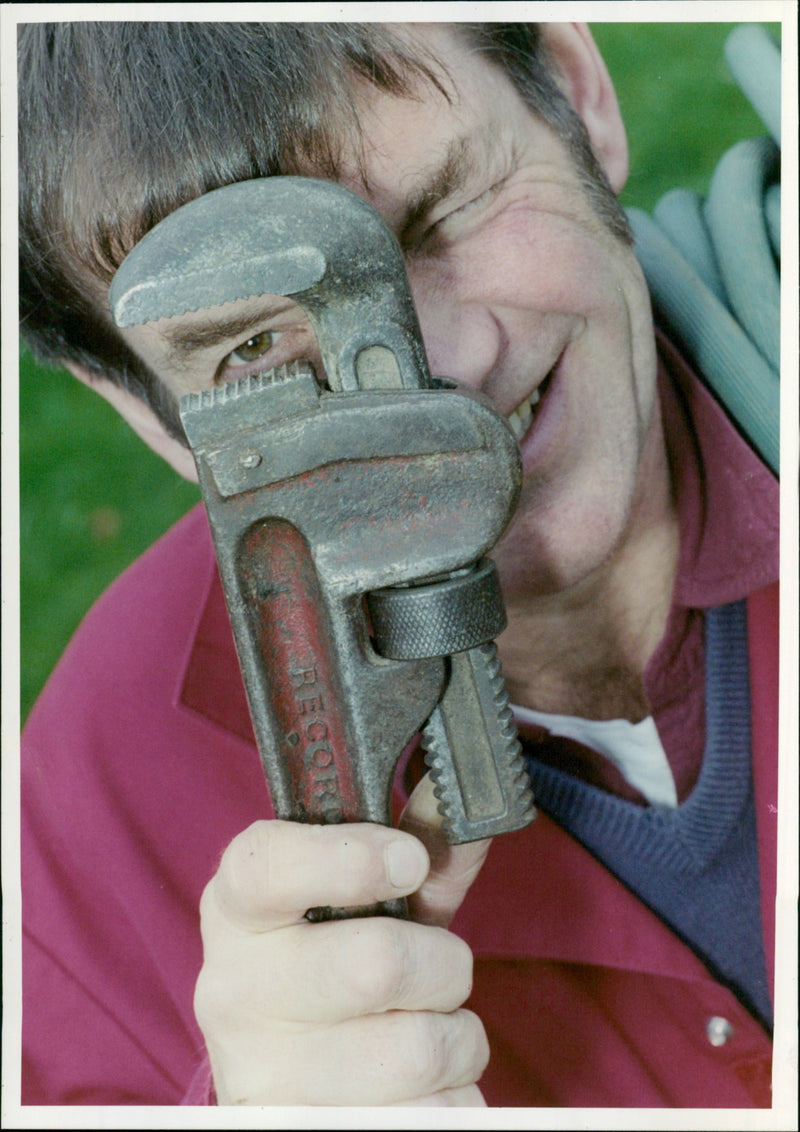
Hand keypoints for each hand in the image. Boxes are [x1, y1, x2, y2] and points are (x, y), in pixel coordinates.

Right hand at [194, 775, 491, 1105]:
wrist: (290, 1087)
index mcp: (239, 911)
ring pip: (420, 1049)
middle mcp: (234, 991)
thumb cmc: (332, 968)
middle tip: (436, 968)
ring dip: (456, 1037)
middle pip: (376, 962)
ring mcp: (266, 1075)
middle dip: (442, 964)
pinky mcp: (307, 1131)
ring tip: (424, 1028)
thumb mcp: (365, 904)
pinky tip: (414, 1085)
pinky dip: (453, 1095)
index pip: (266, 868)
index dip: (350, 859)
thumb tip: (473, 805)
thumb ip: (417, 851)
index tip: (409, 859)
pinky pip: (436, 1112)